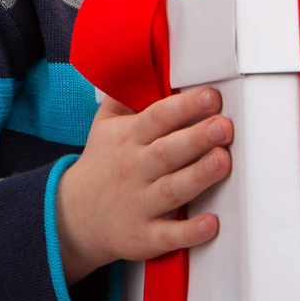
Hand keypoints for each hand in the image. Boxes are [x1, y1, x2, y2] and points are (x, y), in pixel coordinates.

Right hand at [55, 86, 231, 283]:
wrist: (75, 215)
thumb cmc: (102, 162)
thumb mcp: (104, 124)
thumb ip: (125, 96)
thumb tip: (148, 65)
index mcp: (128, 138)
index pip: (157, 118)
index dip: (184, 107)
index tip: (211, 96)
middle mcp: (134, 169)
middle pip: (167, 151)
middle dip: (197, 137)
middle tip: (224, 126)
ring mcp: (139, 204)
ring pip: (171, 189)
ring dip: (198, 176)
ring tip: (223, 160)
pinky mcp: (144, 236)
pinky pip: (168, 235)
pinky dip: (189, 231)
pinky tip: (212, 223)